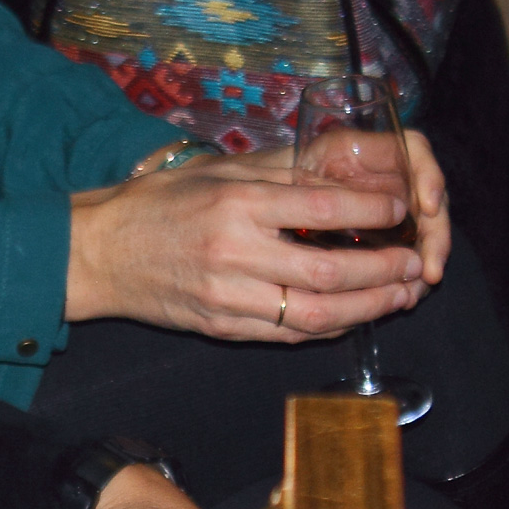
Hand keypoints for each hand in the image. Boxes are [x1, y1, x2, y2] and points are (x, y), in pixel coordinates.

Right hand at [65, 136, 448, 340]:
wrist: (95, 253)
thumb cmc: (154, 205)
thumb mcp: (214, 173)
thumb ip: (277, 178)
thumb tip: (342, 185)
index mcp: (236, 204)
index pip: (325, 210)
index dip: (375, 212)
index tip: (399, 211)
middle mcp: (235, 252)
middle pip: (332, 271)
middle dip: (384, 271)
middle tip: (412, 264)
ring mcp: (228, 296)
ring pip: (318, 314)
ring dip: (369, 309)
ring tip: (397, 297)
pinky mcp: (222, 326)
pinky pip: (288, 335)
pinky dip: (329, 328)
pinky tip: (352, 317)